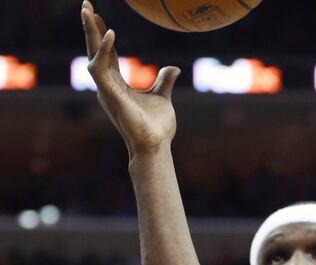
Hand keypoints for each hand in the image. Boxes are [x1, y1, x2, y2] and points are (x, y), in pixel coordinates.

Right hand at [81, 0, 180, 156]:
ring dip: (91, 33)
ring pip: (92, 55)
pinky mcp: (109, 94)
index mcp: (116, 84)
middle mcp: (107, 85)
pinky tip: (110, 34)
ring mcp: (106, 89)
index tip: (97, 15)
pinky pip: (100, 67)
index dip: (101, 35)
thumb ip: (164, 81)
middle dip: (89, 27)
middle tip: (85, 4)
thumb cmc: (157, 126)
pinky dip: (104, 50)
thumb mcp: (162, 97)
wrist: (155, 144)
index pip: (106, 53)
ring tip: (89, 11)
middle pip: (94, 50)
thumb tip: (173, 67)